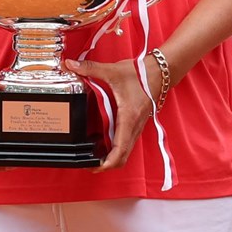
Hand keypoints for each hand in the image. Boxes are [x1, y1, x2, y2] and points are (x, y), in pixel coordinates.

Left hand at [65, 56, 153, 172]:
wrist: (160, 72)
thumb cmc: (141, 74)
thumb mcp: (113, 71)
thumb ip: (90, 69)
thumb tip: (71, 65)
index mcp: (128, 118)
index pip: (119, 150)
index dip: (107, 163)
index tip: (95, 167)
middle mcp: (134, 127)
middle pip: (123, 157)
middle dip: (107, 165)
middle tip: (90, 164)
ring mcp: (137, 127)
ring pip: (126, 152)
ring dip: (113, 158)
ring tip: (95, 156)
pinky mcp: (137, 124)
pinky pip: (127, 143)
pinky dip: (117, 149)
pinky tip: (105, 143)